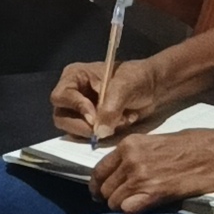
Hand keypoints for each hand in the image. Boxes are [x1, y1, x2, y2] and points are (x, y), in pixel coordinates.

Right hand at [55, 54, 170, 141]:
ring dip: (98, 130)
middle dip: (84, 126)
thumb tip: (99, 132)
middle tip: (104, 127)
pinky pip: (89, 136)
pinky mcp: (90, 123)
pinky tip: (123, 121)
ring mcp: (80, 110)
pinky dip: (106, 133)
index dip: (76, 108)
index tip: (94, 117)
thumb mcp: (123, 88)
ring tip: (120, 120)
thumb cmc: (136, 78)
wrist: (153, 87)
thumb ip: (109, 108)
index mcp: (74, 77)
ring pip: (74, 130)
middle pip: (62, 117)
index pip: (61, 97)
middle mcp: (72, 94)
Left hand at [96, 126, 213, 212]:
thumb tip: (122, 171)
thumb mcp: (157, 141)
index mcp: (130, 144)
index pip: (99, 170)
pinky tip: (143, 208)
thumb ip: (135, 154)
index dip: (98, 185)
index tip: (99, 193)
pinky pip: (128, 210)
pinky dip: (132, 212)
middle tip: (120, 202)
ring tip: (136, 205)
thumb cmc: (195, 144)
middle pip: (104, 188)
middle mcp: (130, 159)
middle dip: (110, 198)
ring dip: (122, 207)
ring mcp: (140, 176)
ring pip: (114, 202)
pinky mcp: (154, 192)